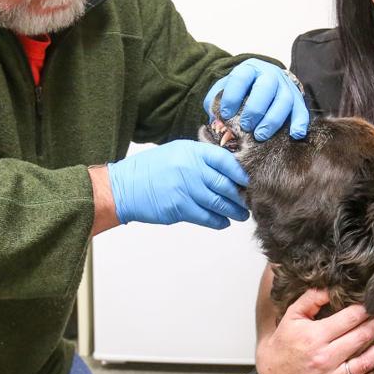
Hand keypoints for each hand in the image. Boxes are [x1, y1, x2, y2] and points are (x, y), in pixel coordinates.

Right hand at [105, 140, 249, 228]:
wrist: (124, 187)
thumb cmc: (150, 169)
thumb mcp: (176, 152)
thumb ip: (200, 158)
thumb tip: (227, 169)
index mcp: (191, 151)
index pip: (225, 160)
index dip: (240, 172)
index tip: (248, 180)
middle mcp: (190, 169)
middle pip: (225, 184)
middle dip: (240, 196)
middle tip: (248, 201)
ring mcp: (185, 189)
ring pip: (219, 203)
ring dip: (233, 211)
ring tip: (240, 214)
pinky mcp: (179, 208)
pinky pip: (206, 217)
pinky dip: (218, 221)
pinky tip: (223, 222)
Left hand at [203, 60, 308, 140]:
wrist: (260, 85)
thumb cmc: (239, 92)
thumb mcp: (223, 91)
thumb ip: (216, 102)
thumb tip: (215, 122)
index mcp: (249, 69)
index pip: (240, 78)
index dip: (232, 96)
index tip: (225, 115)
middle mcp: (270, 74)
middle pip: (266, 87)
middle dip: (255, 109)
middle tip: (245, 126)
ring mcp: (286, 85)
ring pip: (285, 100)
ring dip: (273, 120)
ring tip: (260, 136)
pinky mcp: (298, 99)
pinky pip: (302, 110)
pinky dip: (300, 123)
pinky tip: (295, 134)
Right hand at [257, 288, 373, 373]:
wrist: (271, 372)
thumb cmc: (284, 340)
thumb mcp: (293, 314)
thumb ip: (312, 298)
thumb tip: (333, 286)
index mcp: (315, 336)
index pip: (350, 318)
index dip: (367, 309)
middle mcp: (324, 358)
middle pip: (362, 338)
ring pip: (366, 363)